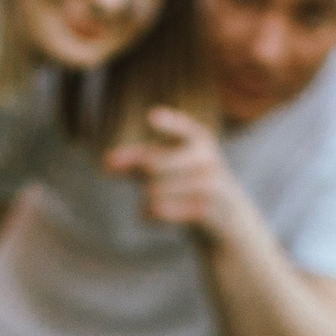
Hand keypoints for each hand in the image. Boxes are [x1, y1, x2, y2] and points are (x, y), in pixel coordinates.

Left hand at [103, 107, 243, 241]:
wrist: (229, 218)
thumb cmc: (189, 187)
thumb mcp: (168, 168)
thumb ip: (138, 162)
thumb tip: (106, 163)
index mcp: (199, 139)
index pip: (183, 129)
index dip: (168, 125)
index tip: (151, 118)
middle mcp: (206, 158)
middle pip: (152, 165)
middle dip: (137, 176)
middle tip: (134, 183)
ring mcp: (208, 184)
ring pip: (154, 191)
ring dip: (144, 203)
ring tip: (149, 207)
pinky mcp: (204, 210)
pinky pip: (161, 211)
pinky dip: (149, 216)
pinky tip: (150, 218)